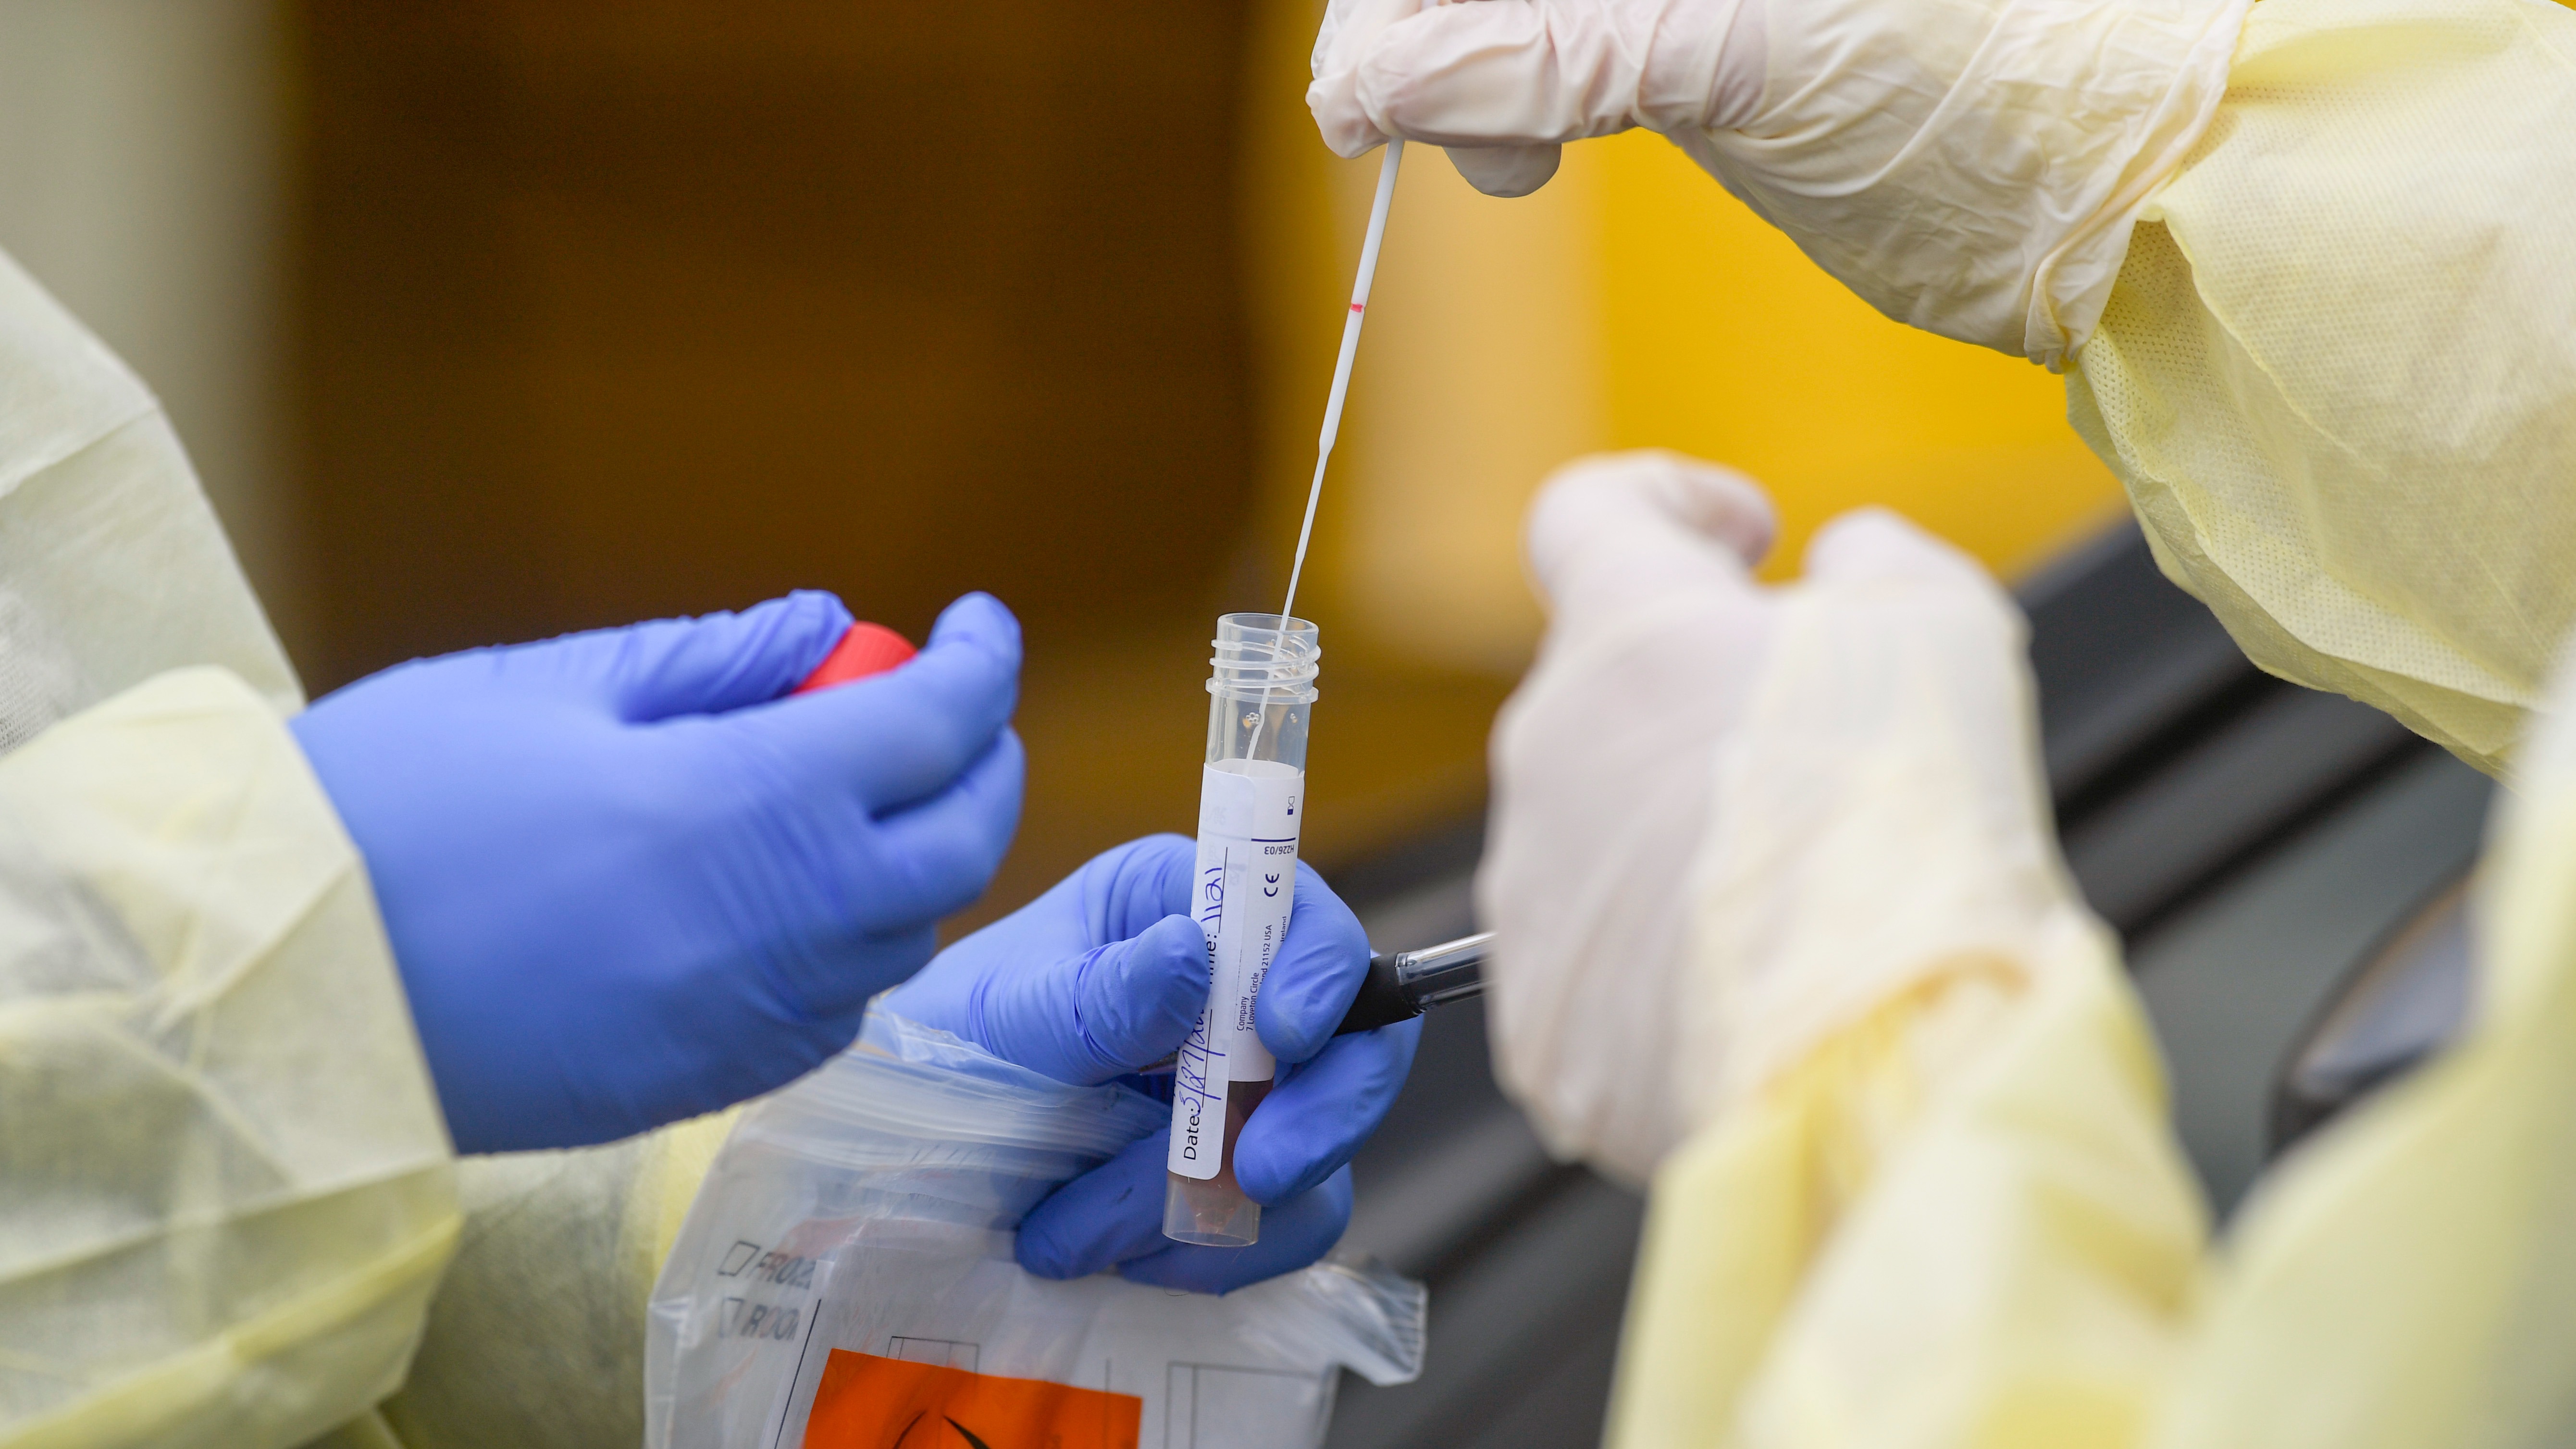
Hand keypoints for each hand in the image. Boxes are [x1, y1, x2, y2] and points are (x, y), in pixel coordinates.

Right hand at [292, 591, 1023, 1152]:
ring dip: (918, 858)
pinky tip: (794, 899)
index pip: (940, 723)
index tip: (979, 623)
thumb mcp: (555, 688)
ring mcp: (757, 1017)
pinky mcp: (711, 1082)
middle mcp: (790, 922)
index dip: (982, 662)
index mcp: (759, 802)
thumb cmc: (396, 804)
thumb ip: (715, 660)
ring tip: (860, 796)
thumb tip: (828, 626)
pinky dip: (852, 945)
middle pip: (963, 841)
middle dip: (983, 763)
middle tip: (949, 712)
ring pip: (909, 932)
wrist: (279, 979)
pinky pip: (835, 1010)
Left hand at [884, 834, 1419, 1293]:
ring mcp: (1248, 1089)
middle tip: (1256, 1174)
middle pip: (1356, 1038)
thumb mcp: (1002, 1015)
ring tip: (1091, 1235)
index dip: (1319, 971)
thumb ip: (1098, 996)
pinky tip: (1129, 1260)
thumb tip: (1191, 955)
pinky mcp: (1241, 1177)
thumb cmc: (944, 1051)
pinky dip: (1216, 1253)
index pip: (1301, 914)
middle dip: (1318, 1113)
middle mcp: (1234, 989)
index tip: (1283, 1035)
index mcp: (1180, 904)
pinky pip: (1286, 1223)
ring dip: (1225, 1205)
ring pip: (1324, 1145)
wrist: (899, 1160)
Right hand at [1307, 0, 2248, 361]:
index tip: (1371, 82)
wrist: (2128, 191)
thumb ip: (1536, 41)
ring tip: (1505, 161)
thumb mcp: (1737, 44)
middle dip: (1424, 27)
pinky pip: (1539, 46)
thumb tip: (1357, 85)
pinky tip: (1522, 153)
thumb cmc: (1994, 88)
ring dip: (1453, 73)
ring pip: (1495, 7)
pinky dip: (1496, 100)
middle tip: (1454, 134)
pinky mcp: (1694, 37)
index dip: (1402, 1)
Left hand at [1480, 452, 2067, 1182]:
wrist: (1876, 1049)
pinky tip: (1756, 987)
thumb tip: (1843, 570)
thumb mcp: (1941, 622)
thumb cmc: (1907, 824)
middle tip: (1820, 755)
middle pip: (1607, 693)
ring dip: (1680, 839)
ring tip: (1797, 894)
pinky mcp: (1539, 1019)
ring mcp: (1530, 891)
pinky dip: (1664, 964)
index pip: (1584, 513)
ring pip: (1596, 833)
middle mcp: (1546, 748)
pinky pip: (1595, 964)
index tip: (1746, 545)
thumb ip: (1877, 563)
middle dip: (1699, 702)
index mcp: (1624, 630)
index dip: (1669, 506)